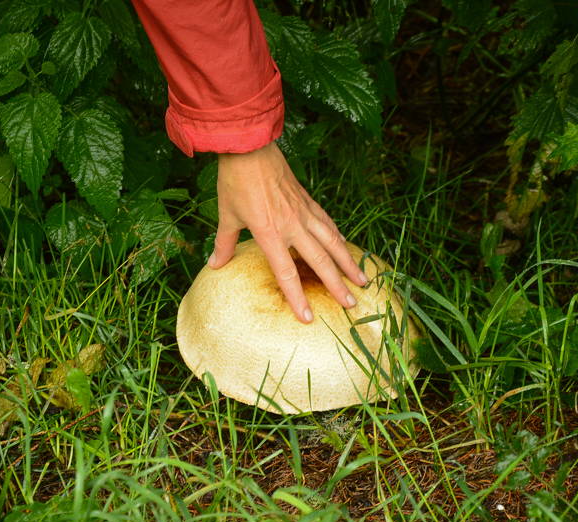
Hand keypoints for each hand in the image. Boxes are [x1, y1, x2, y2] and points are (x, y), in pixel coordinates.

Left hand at [208, 141, 368, 322]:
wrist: (250, 147)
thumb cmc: (235, 181)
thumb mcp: (226, 215)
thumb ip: (224, 243)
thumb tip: (214, 265)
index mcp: (270, 233)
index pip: (287, 273)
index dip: (298, 297)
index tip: (309, 318)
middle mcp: (292, 225)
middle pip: (320, 261)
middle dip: (336, 285)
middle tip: (351, 304)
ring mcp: (303, 212)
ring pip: (333, 242)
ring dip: (348, 263)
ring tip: (362, 280)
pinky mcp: (308, 200)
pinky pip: (327, 223)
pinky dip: (339, 237)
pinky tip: (346, 247)